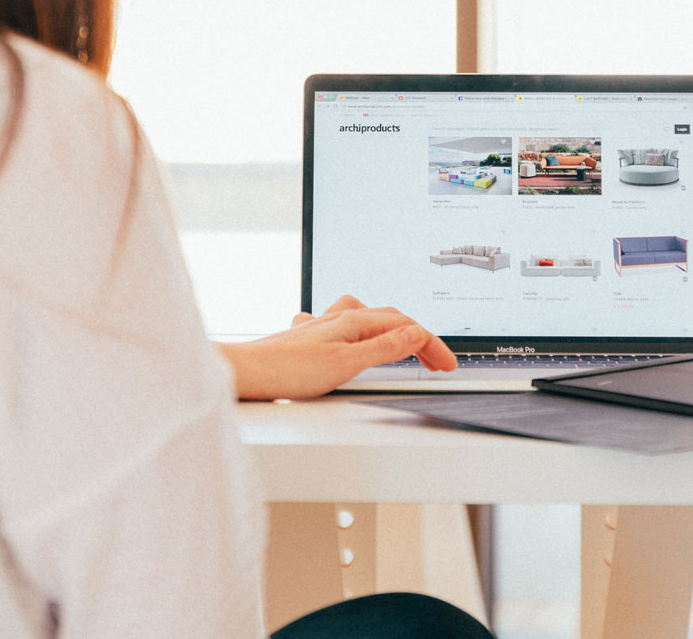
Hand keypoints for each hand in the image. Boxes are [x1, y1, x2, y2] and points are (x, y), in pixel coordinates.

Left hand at [217, 295, 457, 399]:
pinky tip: (351, 341)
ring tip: (404, 344)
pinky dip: (360, 333)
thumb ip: (383, 348)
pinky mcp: (308, 340)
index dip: (431, 346)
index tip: (447, 365)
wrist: (245, 373)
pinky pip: (342, 327)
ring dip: (391, 329)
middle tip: (436, 362)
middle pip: (389, 319)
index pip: (405, 327)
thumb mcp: (346, 364)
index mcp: (353, 321)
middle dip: (417, 338)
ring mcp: (322, 327)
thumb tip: (417, 333)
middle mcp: (338, 318)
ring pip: (366, 318)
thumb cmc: (287, 370)